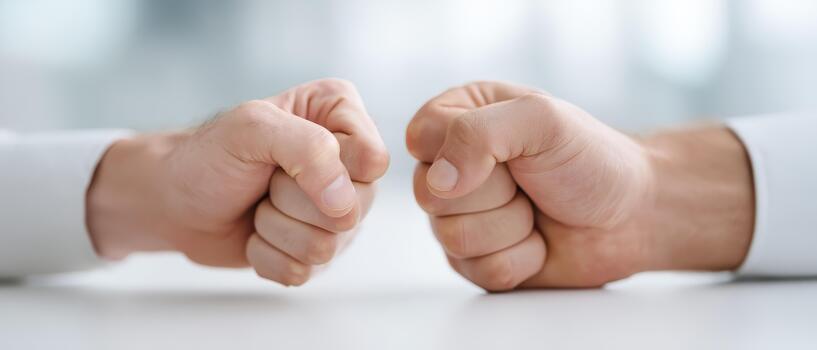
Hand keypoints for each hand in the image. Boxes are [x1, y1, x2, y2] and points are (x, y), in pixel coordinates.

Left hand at [87, 78, 388, 285]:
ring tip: (259, 206)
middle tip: (266, 182)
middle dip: (292, 202)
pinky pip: (307, 271)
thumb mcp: (252, 128)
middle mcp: (348, 164)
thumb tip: (347, 205)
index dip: (329, 171)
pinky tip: (256, 233)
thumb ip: (309, 149)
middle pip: (354, 209)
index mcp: (340, 115)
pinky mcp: (318, 251)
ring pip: (330, 246)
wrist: (174, 201)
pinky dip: (268, 256)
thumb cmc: (209, 156)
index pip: (373, 161)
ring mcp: (337, 211)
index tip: (282, 160)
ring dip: (276, 229)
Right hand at [407, 81, 753, 290]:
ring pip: (452, 238)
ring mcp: (459, 216)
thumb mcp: (540, 119)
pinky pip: (476, 272)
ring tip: (536, 211)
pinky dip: (519, 259)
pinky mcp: (474, 260)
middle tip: (529, 182)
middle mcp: (450, 167)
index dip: (463, 152)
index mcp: (457, 119)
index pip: (420, 138)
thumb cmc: (591, 158)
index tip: (508, 150)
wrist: (633, 213)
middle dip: (496, 194)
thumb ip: (477, 134)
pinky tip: (537, 242)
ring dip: (511, 228)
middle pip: (431, 196)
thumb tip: (437, 183)